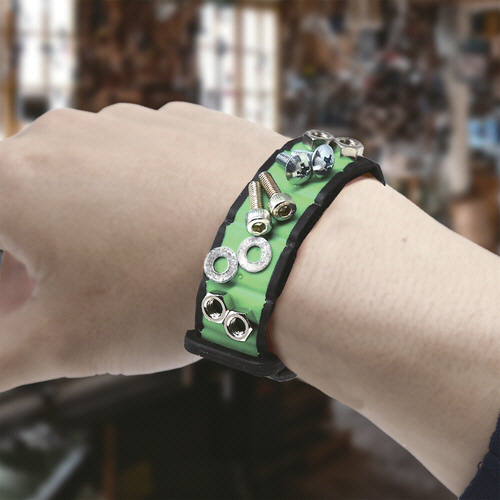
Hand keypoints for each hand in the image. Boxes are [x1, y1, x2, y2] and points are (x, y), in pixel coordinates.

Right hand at [0, 102, 285, 390]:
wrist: (283, 247)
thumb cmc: (166, 294)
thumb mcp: (61, 343)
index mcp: (14, 180)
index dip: (5, 266)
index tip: (26, 288)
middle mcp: (65, 135)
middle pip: (22, 195)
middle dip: (27, 247)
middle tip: (59, 291)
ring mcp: (130, 122)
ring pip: (84, 173)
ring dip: (84, 217)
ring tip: (125, 264)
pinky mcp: (183, 121)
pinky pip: (143, 158)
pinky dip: (142, 192)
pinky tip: (174, 227)